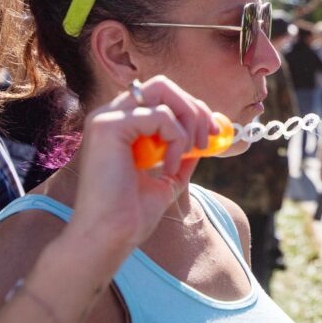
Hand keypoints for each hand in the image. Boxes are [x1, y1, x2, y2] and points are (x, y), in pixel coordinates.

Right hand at [66, 75, 217, 254]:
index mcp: (120, 125)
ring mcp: (105, 118)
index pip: (162, 96)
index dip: (193, 108)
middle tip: (210, 136)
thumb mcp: (168, 177)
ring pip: (163, 92)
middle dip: (195, 108)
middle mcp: (110, 115)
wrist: (110, 236)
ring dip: (189, 122)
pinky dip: (176, 139)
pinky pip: (160, 116)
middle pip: (163, 86)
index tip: (215, 132)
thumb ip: (183, 154)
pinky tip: (169, 167)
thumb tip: (207, 138)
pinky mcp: (108, 126)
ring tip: (189, 153)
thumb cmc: (132, 213)